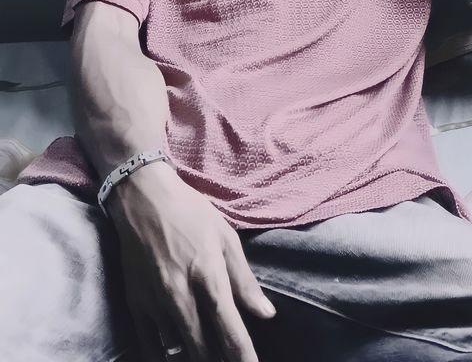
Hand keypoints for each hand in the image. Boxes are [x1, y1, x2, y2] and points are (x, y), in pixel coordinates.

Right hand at [108, 163, 275, 361]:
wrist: (142, 197)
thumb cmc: (190, 212)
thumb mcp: (226, 237)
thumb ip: (245, 280)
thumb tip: (266, 314)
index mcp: (209, 276)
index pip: (230, 332)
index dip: (243, 358)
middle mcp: (181, 295)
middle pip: (203, 350)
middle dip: (219, 361)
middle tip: (229, 360)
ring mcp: (155, 303)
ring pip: (178, 351)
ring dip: (195, 356)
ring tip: (208, 353)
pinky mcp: (135, 305)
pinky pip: (149, 347)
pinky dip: (165, 356)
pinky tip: (177, 354)